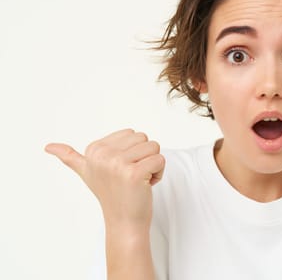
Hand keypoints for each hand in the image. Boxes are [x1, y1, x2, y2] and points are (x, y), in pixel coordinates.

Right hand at [45, 129, 165, 229]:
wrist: (123, 222)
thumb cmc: (111, 194)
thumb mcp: (86, 172)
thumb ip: (70, 157)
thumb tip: (47, 146)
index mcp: (94, 149)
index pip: (132, 133)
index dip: (133, 152)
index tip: (121, 170)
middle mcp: (102, 154)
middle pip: (144, 138)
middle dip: (144, 157)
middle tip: (130, 177)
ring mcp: (116, 164)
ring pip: (154, 147)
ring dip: (152, 166)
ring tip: (137, 181)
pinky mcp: (133, 173)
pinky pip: (160, 160)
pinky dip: (158, 174)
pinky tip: (145, 186)